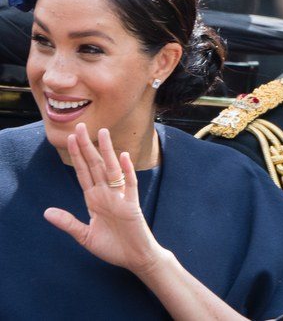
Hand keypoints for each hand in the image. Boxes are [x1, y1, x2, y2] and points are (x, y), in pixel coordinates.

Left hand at [44, 122, 162, 274]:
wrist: (134, 257)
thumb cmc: (113, 246)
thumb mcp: (85, 236)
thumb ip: (68, 222)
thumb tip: (46, 212)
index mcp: (94, 199)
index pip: (83, 172)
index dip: (77, 156)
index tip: (71, 139)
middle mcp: (106, 193)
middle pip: (96, 165)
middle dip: (88, 147)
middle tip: (81, 127)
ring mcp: (120, 197)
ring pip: (112, 169)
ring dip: (108, 151)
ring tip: (103, 133)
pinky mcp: (132, 204)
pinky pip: (130, 184)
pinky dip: (127, 171)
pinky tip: (124, 157)